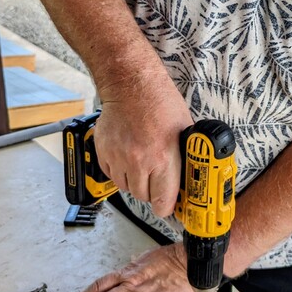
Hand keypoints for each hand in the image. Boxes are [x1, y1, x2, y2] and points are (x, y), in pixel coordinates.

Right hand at [93, 76, 192, 216]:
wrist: (130, 85)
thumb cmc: (160, 102)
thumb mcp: (184, 130)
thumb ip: (183, 158)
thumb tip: (187, 177)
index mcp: (164, 158)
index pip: (163, 203)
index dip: (168, 206)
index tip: (170, 206)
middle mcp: (139, 161)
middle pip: (144, 197)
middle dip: (152, 192)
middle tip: (158, 179)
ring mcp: (119, 158)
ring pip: (127, 187)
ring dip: (135, 181)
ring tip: (143, 163)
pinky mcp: (104, 152)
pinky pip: (112, 175)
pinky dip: (120, 171)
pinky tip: (128, 156)